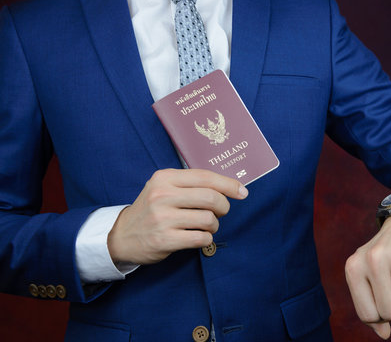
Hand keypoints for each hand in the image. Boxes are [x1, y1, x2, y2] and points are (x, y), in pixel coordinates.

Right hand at [107, 169, 247, 264]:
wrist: (122, 235)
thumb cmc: (152, 209)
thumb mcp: (164, 188)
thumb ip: (191, 184)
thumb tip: (229, 187)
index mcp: (165, 178)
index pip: (205, 177)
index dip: (228, 184)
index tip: (242, 191)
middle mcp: (162, 195)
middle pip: (211, 198)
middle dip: (224, 207)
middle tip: (221, 212)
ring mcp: (162, 218)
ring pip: (208, 219)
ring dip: (214, 225)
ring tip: (205, 226)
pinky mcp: (164, 239)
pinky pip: (200, 238)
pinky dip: (206, 238)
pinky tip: (199, 237)